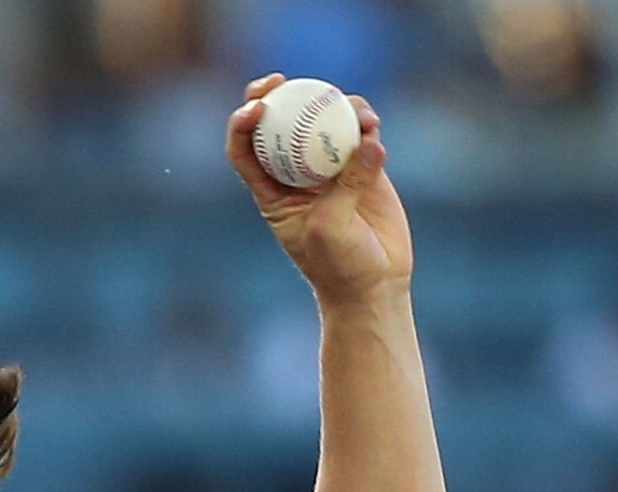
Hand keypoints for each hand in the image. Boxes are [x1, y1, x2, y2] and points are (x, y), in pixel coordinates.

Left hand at [226, 75, 412, 307]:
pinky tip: (372, 124)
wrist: (375, 285)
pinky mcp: (363, 166)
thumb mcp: (331, 227)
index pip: (245, 150)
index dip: (243, 123)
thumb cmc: (339, 265)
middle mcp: (296, 174)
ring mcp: (330, 167)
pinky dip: (365, 122)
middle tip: (285, 80)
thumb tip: (370, 141)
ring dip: (334, 106)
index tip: (257, 107)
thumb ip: (346, 184)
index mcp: (271, 191)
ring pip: (324, 120)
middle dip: (278, 95)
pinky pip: (360, 132)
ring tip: (355, 112)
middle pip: (280, 123)